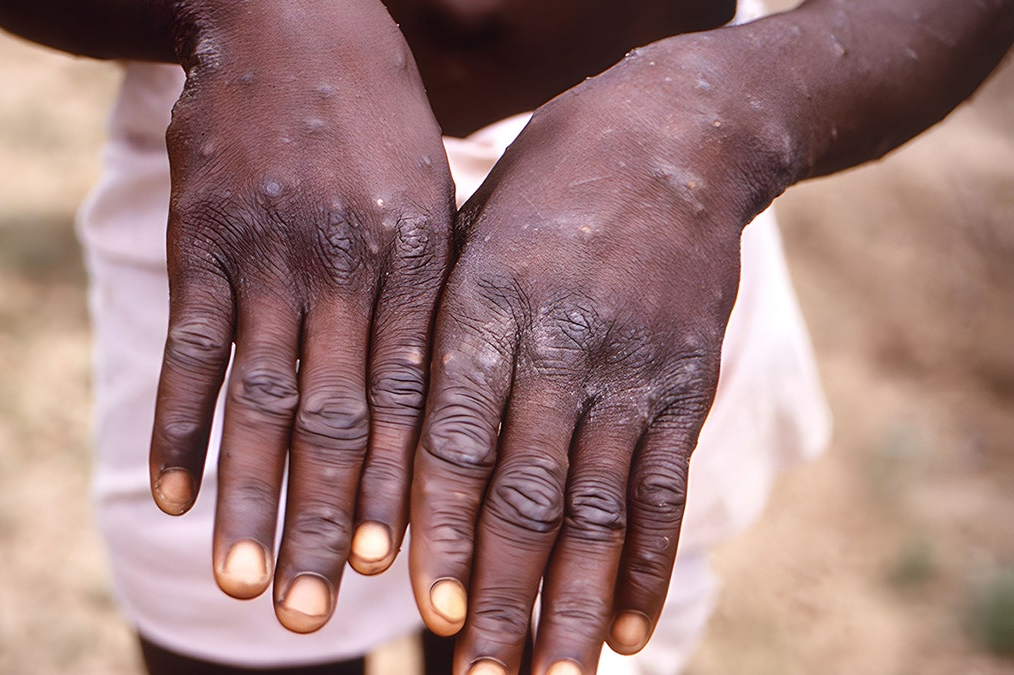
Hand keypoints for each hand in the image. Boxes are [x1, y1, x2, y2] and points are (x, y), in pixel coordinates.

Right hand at [148, 1, 453, 632]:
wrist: (292, 19)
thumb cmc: (376, 123)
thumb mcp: (430, 197)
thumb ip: (430, 296)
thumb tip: (439, 407)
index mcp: (419, 264)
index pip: (414, 400)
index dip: (404, 491)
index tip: (397, 573)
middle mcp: (348, 268)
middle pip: (339, 420)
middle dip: (328, 523)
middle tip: (317, 615)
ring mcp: (270, 254)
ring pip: (260, 399)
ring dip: (250, 498)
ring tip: (243, 584)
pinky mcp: (203, 240)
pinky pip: (190, 348)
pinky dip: (176, 425)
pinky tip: (169, 495)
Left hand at [409, 45, 790, 673]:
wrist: (675, 137)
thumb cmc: (542, 191)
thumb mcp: (467, 237)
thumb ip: (435, 336)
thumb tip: (387, 452)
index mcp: (486, 307)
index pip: (458, 440)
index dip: (444, 531)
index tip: (427, 610)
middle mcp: (559, 346)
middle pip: (528, 493)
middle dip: (502, 594)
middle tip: (479, 674)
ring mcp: (631, 369)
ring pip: (598, 509)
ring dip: (571, 604)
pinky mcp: (686, 384)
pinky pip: (664, 488)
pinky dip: (646, 565)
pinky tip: (626, 629)